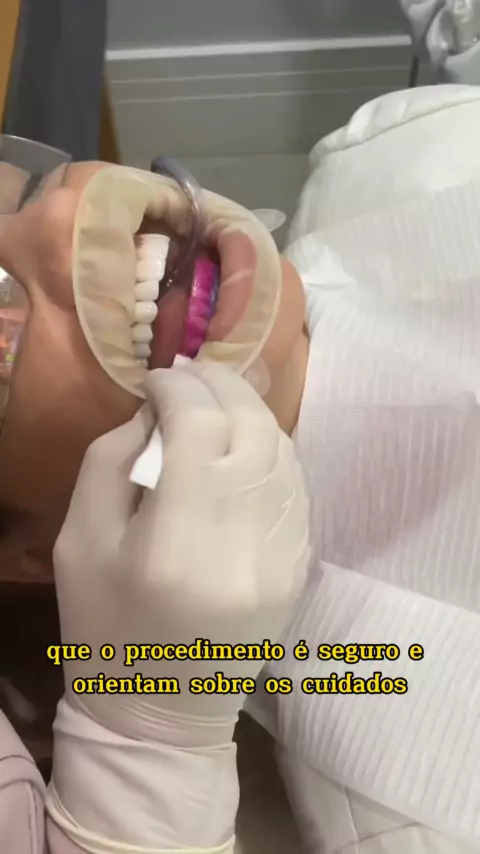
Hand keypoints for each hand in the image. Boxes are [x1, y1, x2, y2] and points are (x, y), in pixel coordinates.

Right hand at [53, 360, 309, 749]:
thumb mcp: (79, 540)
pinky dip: (271, 448)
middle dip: (220, 384)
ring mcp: (283, 556)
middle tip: (191, 375)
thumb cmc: (105, 624)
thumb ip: (111, 460)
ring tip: (216, 400)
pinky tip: (243, 443)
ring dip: (250, 411)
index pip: (198, 426)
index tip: (155, 380)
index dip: (178, 387)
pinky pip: (296, 484)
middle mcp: (241, 544)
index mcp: (175, 543)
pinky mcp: (300, 566)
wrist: (163, 710)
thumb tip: (157, 409)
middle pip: (252, 425)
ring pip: (282, 449)